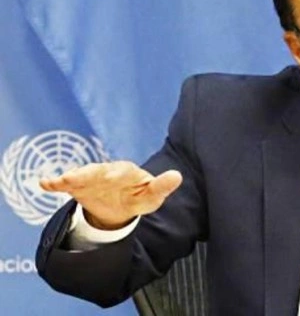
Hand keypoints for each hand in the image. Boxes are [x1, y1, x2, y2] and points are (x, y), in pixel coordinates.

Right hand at [40, 161, 182, 229]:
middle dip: (92, 174)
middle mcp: (108, 172)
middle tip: (82, 177)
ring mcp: (91, 178)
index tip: (113, 176)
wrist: (120, 205)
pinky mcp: (78, 186)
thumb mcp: (151, 196)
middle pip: (100, 171)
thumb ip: (162, 187)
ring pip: (82, 175)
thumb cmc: (138, 197)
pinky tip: (44, 183)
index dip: (119, 173)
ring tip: (65, 180)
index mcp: (128, 172)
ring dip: (74, 176)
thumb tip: (178, 175)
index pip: (125, 171)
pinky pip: (65, 183)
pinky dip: (55, 182)